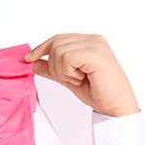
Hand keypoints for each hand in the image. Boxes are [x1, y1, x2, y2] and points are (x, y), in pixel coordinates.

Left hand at [24, 34, 139, 116]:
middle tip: (69, 79)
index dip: (41, 48)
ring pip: (59, 51)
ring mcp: (95, 45)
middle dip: (54, 65)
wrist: (116, 106)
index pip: (57, 38)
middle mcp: (93, 40)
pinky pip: (67, 58)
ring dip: (63, 71)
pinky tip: (81, 79)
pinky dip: (68, 73)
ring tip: (78, 79)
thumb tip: (34, 62)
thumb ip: (52, 69)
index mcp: (88, 42)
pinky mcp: (95, 55)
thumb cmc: (99, 92)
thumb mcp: (68, 79)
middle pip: (55, 43)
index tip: (29, 58)